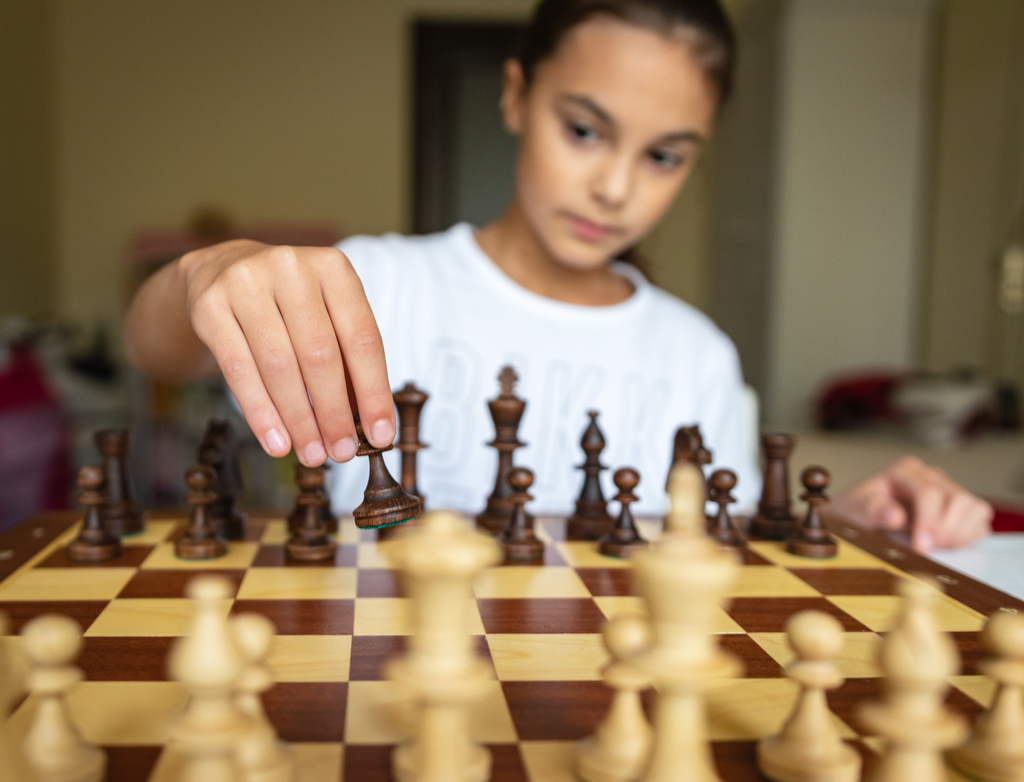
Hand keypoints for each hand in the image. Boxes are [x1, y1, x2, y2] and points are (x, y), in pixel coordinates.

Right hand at [179, 240, 394, 465]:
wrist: (219, 271)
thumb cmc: (289, 305)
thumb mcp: (326, 317)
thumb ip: (347, 362)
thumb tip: (368, 426)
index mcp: (333, 267)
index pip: (362, 337)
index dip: (374, 391)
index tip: (380, 435)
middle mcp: (291, 267)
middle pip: (320, 354)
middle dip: (334, 413)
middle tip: (342, 453)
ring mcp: (246, 282)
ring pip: (280, 366)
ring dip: (299, 420)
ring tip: (312, 454)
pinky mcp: (210, 306)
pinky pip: (239, 370)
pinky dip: (261, 413)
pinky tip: (277, 443)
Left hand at [829, 456, 992, 552]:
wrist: (859, 518)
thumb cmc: (857, 511)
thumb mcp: (854, 510)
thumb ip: (872, 511)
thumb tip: (895, 515)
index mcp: (906, 470)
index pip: (929, 492)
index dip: (928, 522)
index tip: (921, 547)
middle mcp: (931, 476)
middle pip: (957, 499)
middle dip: (945, 529)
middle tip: (926, 550)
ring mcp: (948, 490)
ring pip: (974, 508)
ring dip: (959, 533)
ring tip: (934, 546)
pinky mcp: (959, 508)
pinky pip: (979, 520)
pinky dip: (967, 536)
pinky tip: (944, 545)